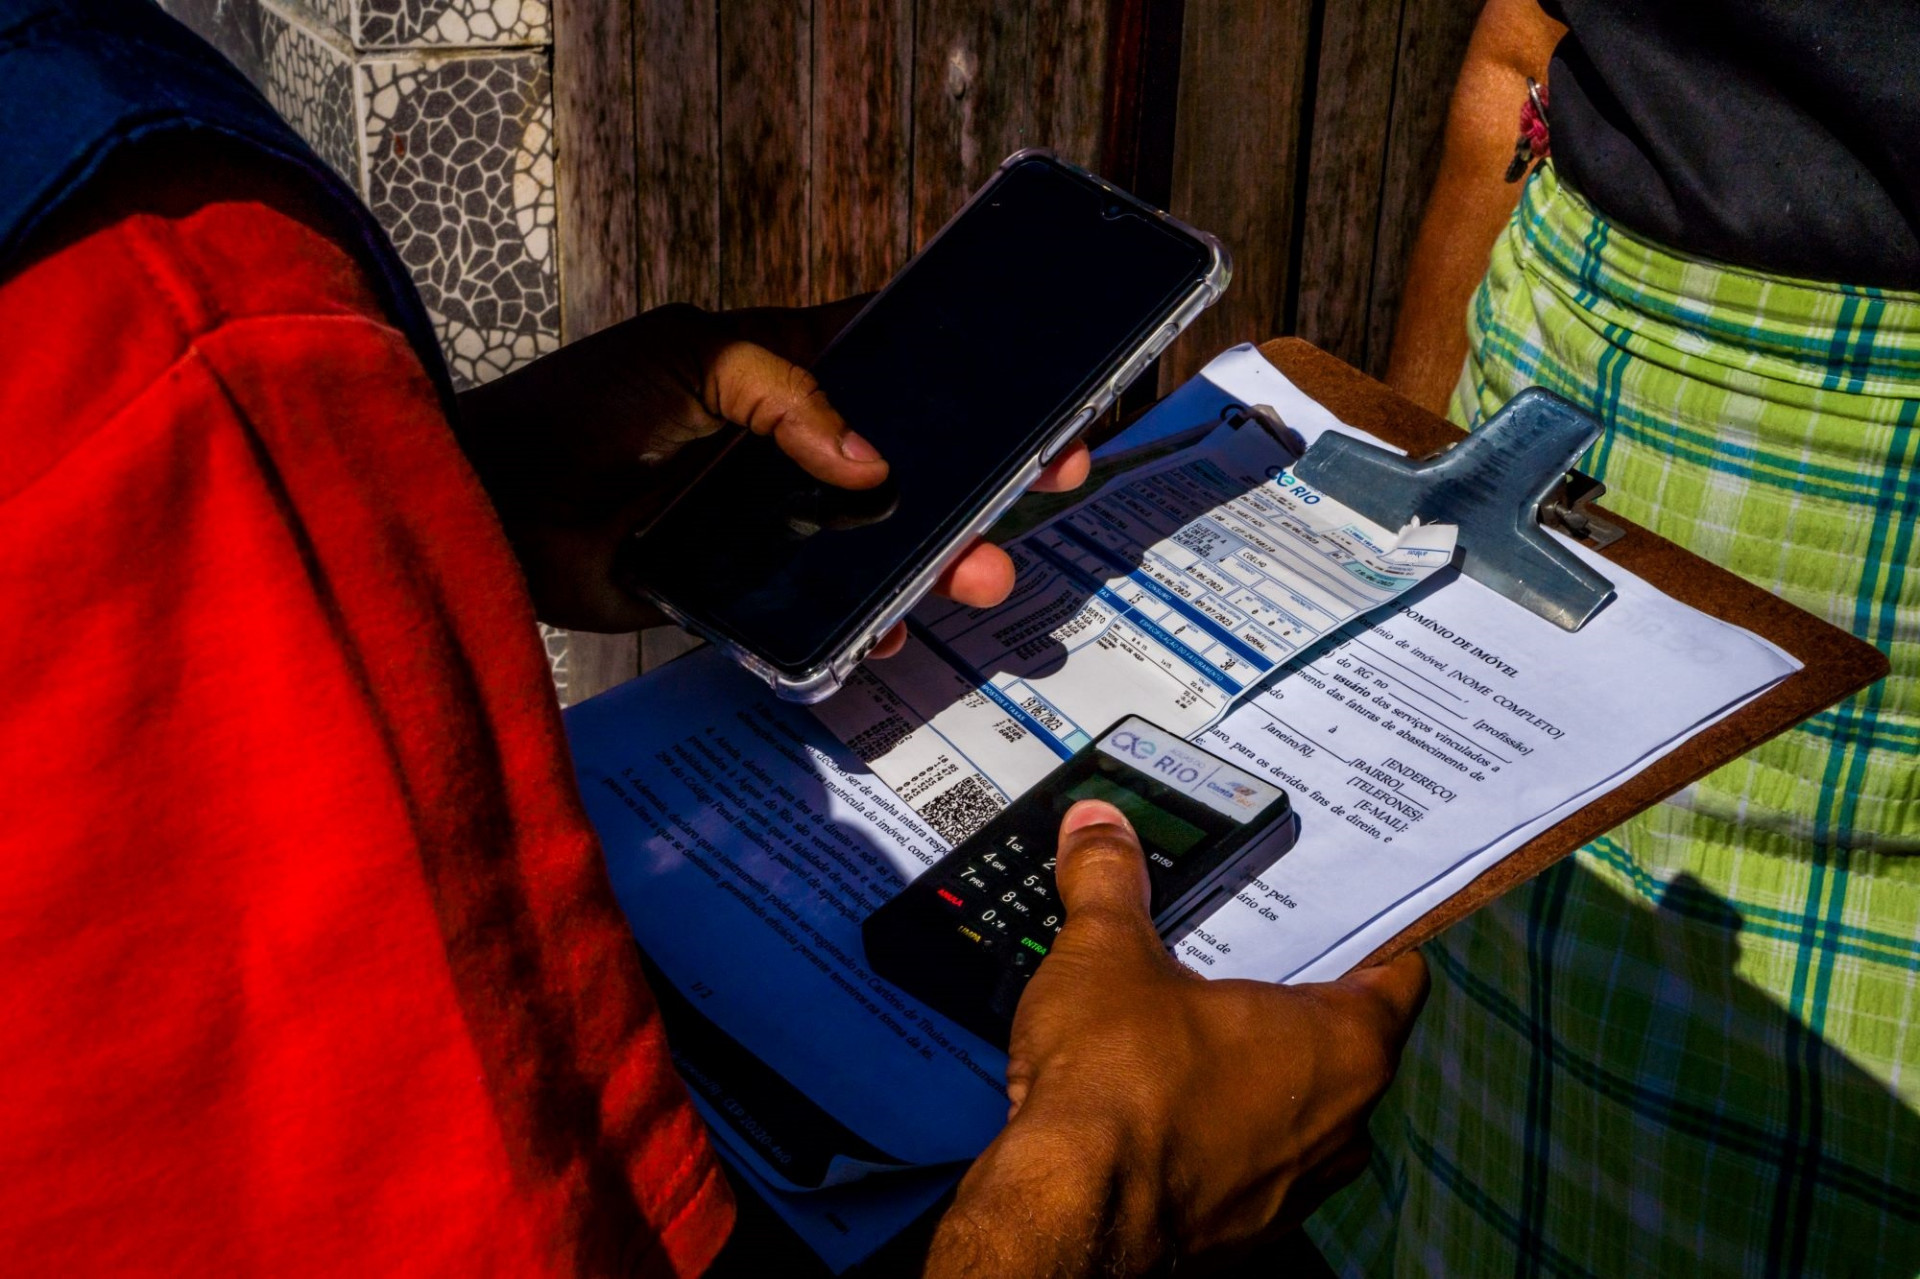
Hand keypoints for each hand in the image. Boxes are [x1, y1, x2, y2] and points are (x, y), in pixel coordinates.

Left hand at [455, 301, 1090, 636]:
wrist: (492, 504)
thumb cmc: (580, 410)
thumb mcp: (692, 359)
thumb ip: (784, 391)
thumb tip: (870, 462)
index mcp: (784, 372)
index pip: (894, 361)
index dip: (967, 376)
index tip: (1039, 392)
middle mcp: (791, 447)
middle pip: (914, 462)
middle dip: (984, 477)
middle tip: (1047, 480)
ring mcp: (774, 522)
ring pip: (882, 542)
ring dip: (942, 559)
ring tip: (981, 575)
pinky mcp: (747, 590)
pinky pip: (825, 609)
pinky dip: (868, 622)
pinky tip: (893, 630)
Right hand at [929, 800, 1427, 1275]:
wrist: (1070, 1213)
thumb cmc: (1117, 1086)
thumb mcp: (1106, 951)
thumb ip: (1111, 880)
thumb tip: (1100, 827)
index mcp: (1341, 1044)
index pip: (1398, 975)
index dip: (1368, 937)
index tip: (1337, 917)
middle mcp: (1341, 1123)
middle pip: (1344, 1044)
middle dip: (1289, 1005)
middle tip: (1234, 963)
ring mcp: (1297, 1188)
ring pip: (1299, 1112)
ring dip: (1255, 1078)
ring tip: (1187, 1033)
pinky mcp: (1247, 1234)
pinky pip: (1251, 1164)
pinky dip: (1219, 1134)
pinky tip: (1159, 1105)